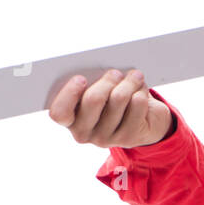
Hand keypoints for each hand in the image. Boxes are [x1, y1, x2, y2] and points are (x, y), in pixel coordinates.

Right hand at [48, 69, 171, 147]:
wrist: (144, 122)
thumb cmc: (113, 100)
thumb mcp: (97, 91)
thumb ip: (91, 83)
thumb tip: (97, 66)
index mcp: (69, 119)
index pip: (59, 112)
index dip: (69, 94)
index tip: (81, 78)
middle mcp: (84, 133)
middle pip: (93, 100)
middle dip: (107, 80)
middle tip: (116, 73)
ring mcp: (106, 138)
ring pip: (118, 99)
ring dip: (129, 82)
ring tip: (134, 76)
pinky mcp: (128, 138)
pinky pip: (137, 104)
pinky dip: (141, 92)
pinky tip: (140, 91)